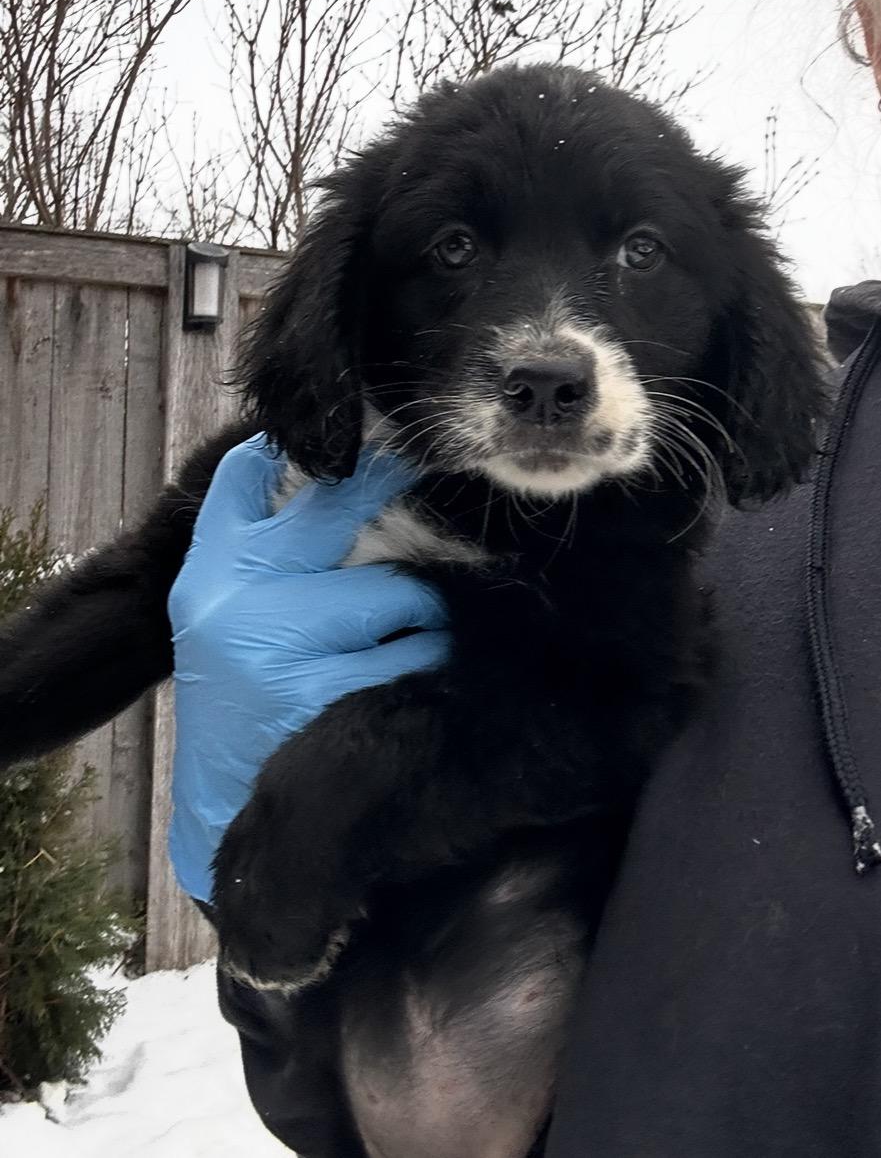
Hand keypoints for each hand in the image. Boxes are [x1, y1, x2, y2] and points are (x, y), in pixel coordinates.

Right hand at [167, 436, 450, 902]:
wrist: (221, 809)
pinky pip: (413, 658)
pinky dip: (423, 668)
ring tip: (404, 642)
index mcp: (211, 571)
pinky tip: (409, 689)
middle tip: (430, 471)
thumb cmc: (235, 696)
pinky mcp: (324, 700)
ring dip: (420, 617)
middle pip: (340, 509)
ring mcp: (279, 649)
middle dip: (390, 487)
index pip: (247, 477)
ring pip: (400, 594)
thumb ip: (252, 541)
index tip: (361, 430)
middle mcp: (238, 600)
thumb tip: (300, 457)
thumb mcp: (218, 613)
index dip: (310, 448)